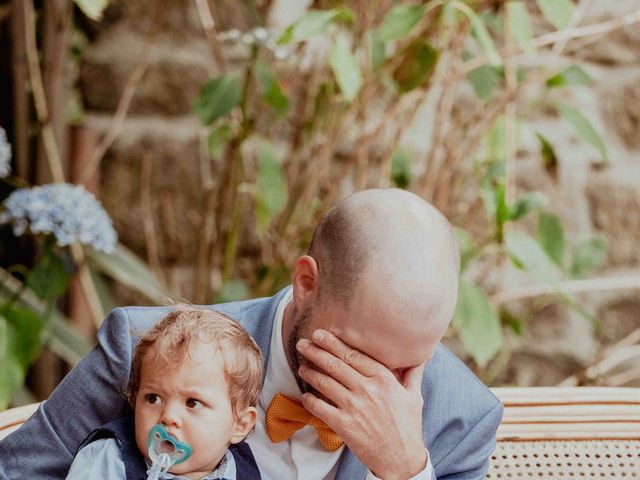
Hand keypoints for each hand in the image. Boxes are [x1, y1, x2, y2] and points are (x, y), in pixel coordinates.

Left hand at [296, 329, 427, 479]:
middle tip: (303, 343)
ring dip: (311, 372)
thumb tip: (422, 355)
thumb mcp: (414, 396)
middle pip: (336, 364)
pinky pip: (321, 408)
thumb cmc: (408, 427)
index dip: (335, 343)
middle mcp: (368, 389)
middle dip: (317, 351)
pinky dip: (310, 400)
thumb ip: (413, 373)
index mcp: (384, 379)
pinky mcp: (344, 425)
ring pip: (326, 383)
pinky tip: (305, 395)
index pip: (354, 355)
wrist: (402, 460)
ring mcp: (355, 407)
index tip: (321, 334)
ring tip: (302, 366)